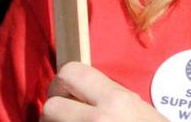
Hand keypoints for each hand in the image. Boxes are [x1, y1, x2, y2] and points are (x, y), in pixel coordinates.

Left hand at [43, 61, 165, 120]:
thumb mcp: (140, 110)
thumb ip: (111, 98)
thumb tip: (82, 93)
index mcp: (116, 100)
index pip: (71, 73)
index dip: (64, 83)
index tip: (69, 94)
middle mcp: (98, 119)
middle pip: (50, 106)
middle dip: (55, 113)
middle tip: (67, 118)